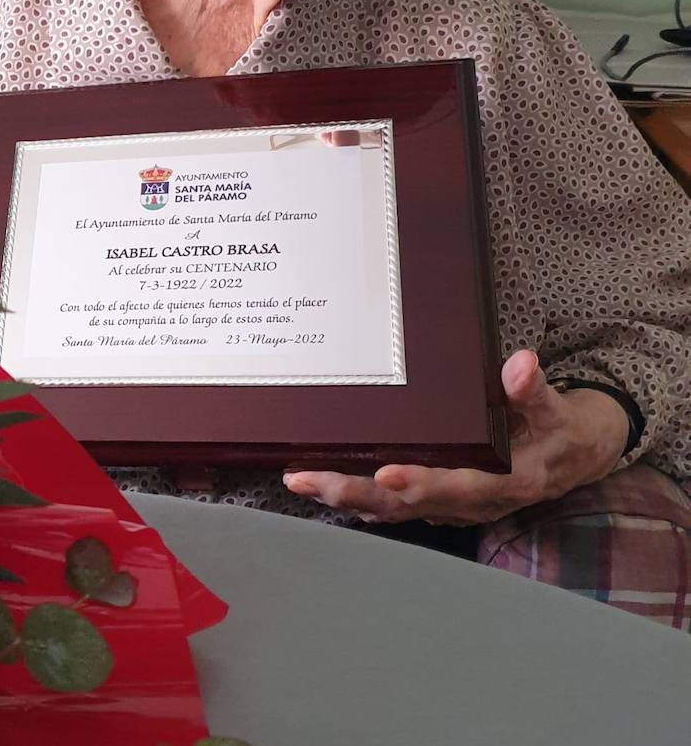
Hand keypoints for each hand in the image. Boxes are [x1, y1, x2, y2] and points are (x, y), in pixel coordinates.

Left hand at [283, 349, 629, 525]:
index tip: (383, 473)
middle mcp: (473, 502)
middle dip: (355, 493)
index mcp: (504, 481)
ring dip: (347, 497)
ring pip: (393, 509)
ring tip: (300, 481)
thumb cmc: (560, 428)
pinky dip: (360, 498)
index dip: (420, 483)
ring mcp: (454, 505)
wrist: (574, 454)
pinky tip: (325, 486)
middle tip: (308, 480)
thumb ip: (533, 390)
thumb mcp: (556, 407)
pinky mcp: (441, 500)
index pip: (455, 486)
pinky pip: (395, 506)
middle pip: (407, 504)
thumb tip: (520, 365)